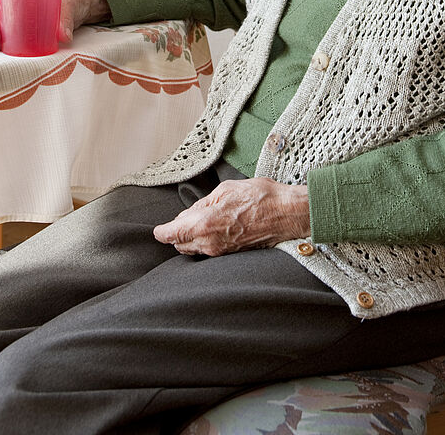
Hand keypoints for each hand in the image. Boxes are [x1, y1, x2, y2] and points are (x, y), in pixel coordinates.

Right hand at [0, 0, 110, 50]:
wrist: (85, 6)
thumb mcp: (72, 4)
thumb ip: (67, 19)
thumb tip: (64, 36)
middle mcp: (23, 1)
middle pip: (0, 10)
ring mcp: (25, 15)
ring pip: (3, 23)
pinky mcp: (30, 28)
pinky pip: (13, 32)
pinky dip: (5, 40)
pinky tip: (2, 48)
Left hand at [153, 177, 310, 255]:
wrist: (286, 215)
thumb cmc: (260, 197)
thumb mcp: (226, 190)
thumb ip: (203, 203)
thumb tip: (189, 213)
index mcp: (204, 224)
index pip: (172, 234)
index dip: (162, 232)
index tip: (158, 229)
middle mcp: (209, 242)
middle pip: (180, 244)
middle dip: (176, 234)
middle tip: (181, 220)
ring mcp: (220, 251)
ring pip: (194, 249)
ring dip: (190, 238)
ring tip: (197, 222)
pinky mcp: (231, 254)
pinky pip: (208, 251)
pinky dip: (204, 242)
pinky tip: (212, 229)